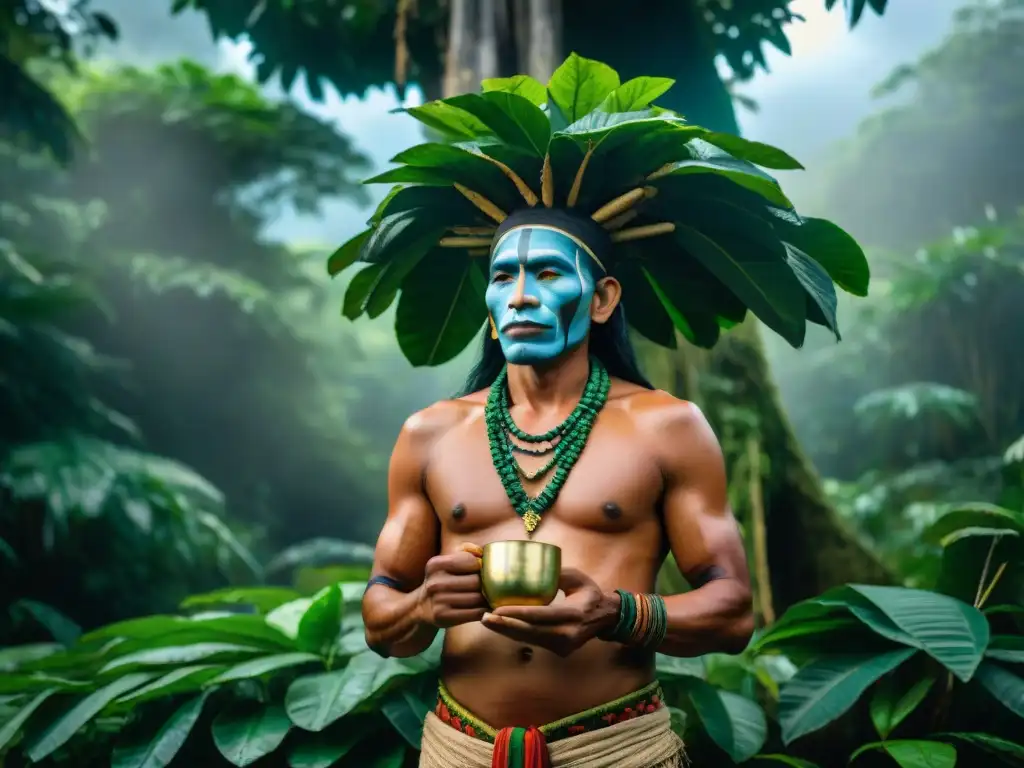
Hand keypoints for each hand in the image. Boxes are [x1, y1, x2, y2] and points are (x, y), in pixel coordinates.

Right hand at [416, 543, 487, 628]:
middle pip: (475, 581)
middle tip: (494, 586)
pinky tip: (484, 607)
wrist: (422, 606)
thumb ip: (466, 552)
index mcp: (435, 564)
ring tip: (491, 596)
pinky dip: (484, 610)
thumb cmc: (443, 580)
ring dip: (487, 598)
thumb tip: (483, 553)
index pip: (470, 561)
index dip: (482, 566)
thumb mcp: (447, 563)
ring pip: (477, 598)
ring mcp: (438, 601)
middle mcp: (434, 582)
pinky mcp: (444, 617)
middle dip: (487, 583)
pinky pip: (474, 613)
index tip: (483, 570)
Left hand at [481, 569, 618, 656]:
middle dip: (505, 626)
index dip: (517, 614)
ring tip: (487, 622)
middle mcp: (567, 634)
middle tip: (484, 617)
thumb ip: (557, 574)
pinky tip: (501, 626)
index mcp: (574, 614)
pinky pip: (534, 641)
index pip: (541, 615)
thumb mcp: (578, 578)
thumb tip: (531, 567)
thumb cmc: (589, 593)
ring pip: (529, 639)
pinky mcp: (559, 650)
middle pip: (530, 632)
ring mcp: (563, 645)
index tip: (497, 609)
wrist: (605, 618)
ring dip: (507, 631)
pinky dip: (517, 634)